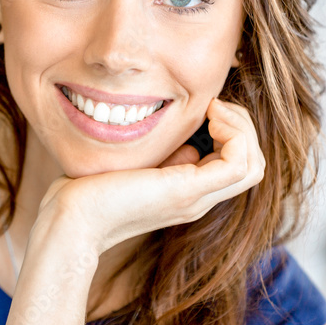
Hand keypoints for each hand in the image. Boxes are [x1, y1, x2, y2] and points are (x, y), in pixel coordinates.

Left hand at [35, 98, 265, 256]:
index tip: (203, 108)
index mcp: (185, 193)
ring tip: (214, 109)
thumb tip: (188, 147)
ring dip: (242, 128)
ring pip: (254, 165)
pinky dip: (235, 133)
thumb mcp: (134, 167)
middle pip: (254, 166)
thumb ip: (163, 159)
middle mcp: (197, 199)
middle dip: (242, 126)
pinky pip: (241, 164)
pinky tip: (208, 115)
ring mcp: (195, 198)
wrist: (70, 219)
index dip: (230, 131)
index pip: (236, 165)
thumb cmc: (86, 192)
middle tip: (213, 105)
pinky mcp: (186, 191)